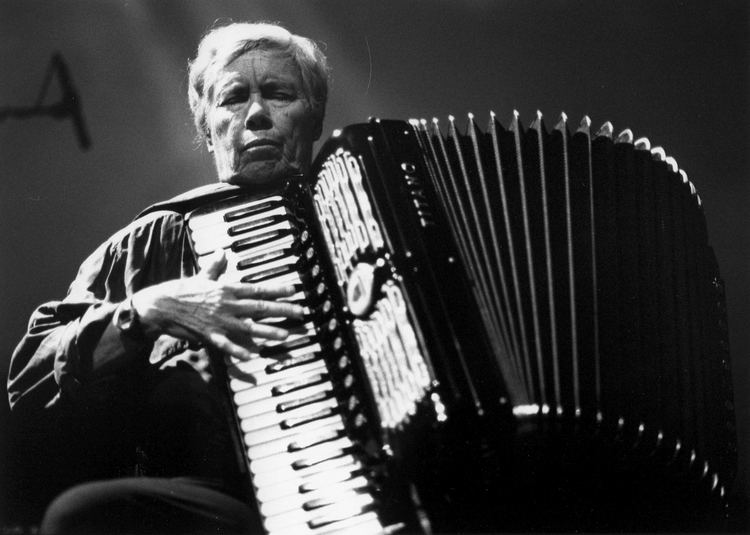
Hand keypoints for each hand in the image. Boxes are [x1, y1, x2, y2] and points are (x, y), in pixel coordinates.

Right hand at [131, 250, 303, 359]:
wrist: (159, 306)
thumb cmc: (181, 290)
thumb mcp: (200, 276)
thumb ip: (215, 266)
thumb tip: (222, 252)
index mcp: (227, 289)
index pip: (257, 288)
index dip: (277, 289)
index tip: (294, 290)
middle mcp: (227, 304)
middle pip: (260, 307)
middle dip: (283, 310)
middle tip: (300, 313)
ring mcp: (219, 321)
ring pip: (250, 327)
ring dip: (269, 331)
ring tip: (286, 335)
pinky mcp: (209, 335)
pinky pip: (228, 344)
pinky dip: (239, 350)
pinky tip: (253, 355)